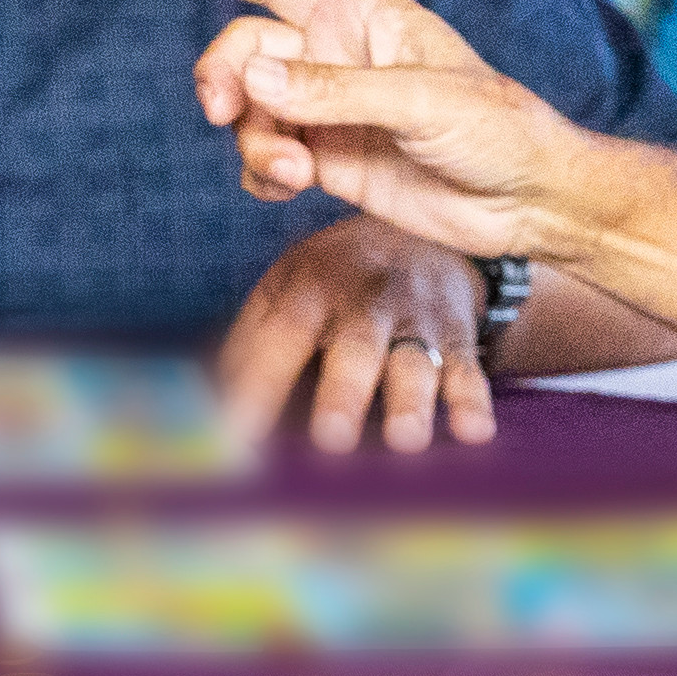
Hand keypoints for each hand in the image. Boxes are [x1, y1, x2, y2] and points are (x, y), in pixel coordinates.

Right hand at [158, 0, 559, 259]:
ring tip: (292, 172)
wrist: (526, 201)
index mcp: (362, 18)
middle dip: (223, 78)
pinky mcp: (329, 164)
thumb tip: (253, 81)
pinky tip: (287, 186)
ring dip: (254, 141)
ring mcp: (330, 112)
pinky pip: (268, 160)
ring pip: (252, 113)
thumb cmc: (496, 128)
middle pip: (246, 52)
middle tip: (223, 112)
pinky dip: (262, 174)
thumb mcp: (419, 100)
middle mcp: (337, 59)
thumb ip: (333, 92)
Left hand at [217, 216, 501, 451]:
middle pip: (353, 348)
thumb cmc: (333, 283)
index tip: (233, 440)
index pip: (278, 338)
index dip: (256, 387)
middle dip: (343, 393)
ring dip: (409, 402)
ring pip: (414, 360)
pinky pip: (468, 368)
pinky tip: (474, 433)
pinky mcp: (456, 335)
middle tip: (330, 440)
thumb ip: (249, 347)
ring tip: (404, 441)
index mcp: (308, 289)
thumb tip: (202, 413)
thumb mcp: (285, 291)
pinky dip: (473, 401)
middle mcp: (363, 301)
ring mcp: (413, 318)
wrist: (420, 234)